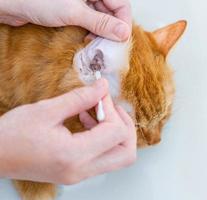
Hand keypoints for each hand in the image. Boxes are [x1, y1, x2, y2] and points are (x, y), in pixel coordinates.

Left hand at [0, 0, 131, 40]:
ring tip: (98, 46)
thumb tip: (124, 33)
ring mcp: (84, 1)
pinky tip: (89, 40)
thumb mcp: (74, 13)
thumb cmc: (39, 1)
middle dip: (112, 30)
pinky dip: (93, 32)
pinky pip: (92, 21)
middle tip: (109, 47)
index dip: (124, 23)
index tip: (122, 40)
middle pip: (113, 12)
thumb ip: (101, 23)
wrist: (14, 3)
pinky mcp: (76, 9)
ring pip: (103, 18)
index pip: (121, 4)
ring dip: (102, 33)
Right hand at [0, 79, 135, 183]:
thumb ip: (80, 98)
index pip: (116, 133)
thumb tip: (103, 86)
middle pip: (127, 153)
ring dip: (115, 131)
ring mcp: (80, 175)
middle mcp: (81, 170)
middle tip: (110, 107)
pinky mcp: (77, 172)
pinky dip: (104, 138)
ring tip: (95, 112)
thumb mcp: (47, 110)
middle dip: (125, 126)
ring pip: (118, 156)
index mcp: (74, 155)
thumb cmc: (13, 134)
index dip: (112, 109)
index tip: (100, 94)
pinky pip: (103, 156)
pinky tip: (87, 121)